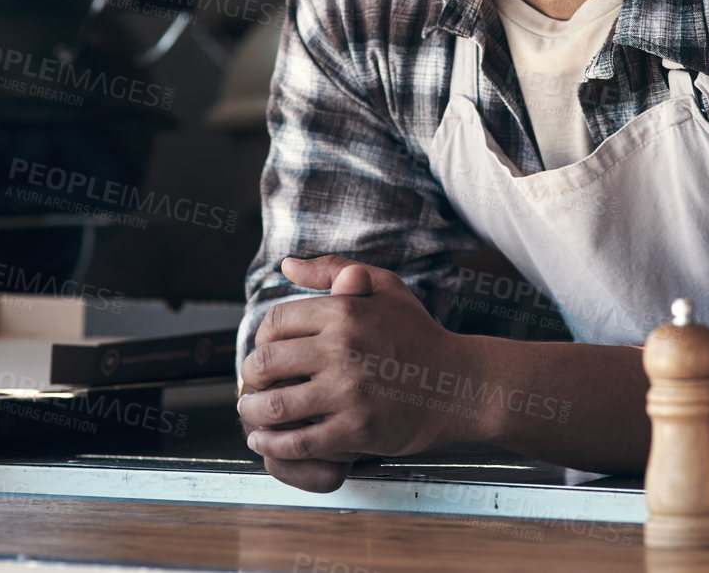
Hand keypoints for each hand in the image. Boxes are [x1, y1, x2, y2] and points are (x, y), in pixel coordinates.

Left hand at [237, 255, 469, 492]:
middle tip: (250, 386)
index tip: (265, 353)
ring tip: (251, 412)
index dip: (261, 339)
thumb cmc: (419, 334)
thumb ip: (334, 270)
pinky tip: (266, 440)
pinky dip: (273, 444)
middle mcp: (343, 348)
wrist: (459, 384)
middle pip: (265, 363)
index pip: (275, 323)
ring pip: (275, 406)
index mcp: (345, 310)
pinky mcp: (356, 429)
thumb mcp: (385, 287)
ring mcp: (350, 391)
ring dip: (253, 412)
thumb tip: (287, 265)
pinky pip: (298, 441)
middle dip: (249, 377)